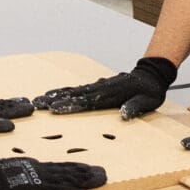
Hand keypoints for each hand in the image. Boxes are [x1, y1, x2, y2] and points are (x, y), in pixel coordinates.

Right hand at [0, 156, 103, 189]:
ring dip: (86, 181)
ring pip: (68, 181)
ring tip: (102, 180)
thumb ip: (13, 171)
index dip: (73, 168)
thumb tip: (14, 172)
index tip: (86, 167)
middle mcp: (39, 172)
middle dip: (85, 172)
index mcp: (31, 167)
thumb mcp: (4, 169)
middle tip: (102, 172)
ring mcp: (39, 183)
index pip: (57, 167)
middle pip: (67, 172)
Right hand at [32, 55, 176, 119]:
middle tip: (38, 104)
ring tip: (39, 100)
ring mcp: (98, 87)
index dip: (71, 105)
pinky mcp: (97, 87)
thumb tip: (124, 114)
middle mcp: (101, 89)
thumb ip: (135, 107)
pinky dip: (63, 92)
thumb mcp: (147, 101)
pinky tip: (53, 95)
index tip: (55, 108)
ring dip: (55, 95)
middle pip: (74, 95)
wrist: (151, 75)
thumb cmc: (150, 91)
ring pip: (73, 91)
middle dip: (55, 99)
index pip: (87, 101)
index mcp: (111, 94)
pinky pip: (77, 90)